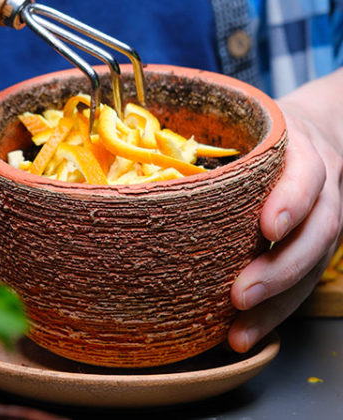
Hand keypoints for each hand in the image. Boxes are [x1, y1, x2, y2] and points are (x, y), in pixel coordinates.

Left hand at [228, 70, 342, 351]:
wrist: (311, 134)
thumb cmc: (259, 132)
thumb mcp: (245, 124)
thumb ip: (208, 142)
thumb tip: (134, 164)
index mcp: (300, 148)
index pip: (306, 174)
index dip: (291, 200)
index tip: (268, 226)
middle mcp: (323, 184)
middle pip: (318, 230)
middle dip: (280, 268)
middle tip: (240, 295)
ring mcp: (326, 216)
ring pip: (315, 265)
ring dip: (278, 304)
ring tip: (241, 331)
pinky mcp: (316, 245)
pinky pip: (305, 283)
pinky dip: (276, 312)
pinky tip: (246, 333)